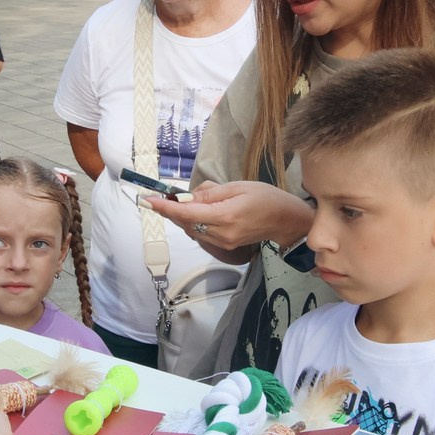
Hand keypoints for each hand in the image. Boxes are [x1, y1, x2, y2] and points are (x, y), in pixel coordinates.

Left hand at [145, 179, 311, 253]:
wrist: (286, 221)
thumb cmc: (266, 198)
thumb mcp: (237, 187)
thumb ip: (210, 193)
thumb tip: (185, 197)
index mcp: (225, 216)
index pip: (187, 213)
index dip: (165, 207)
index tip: (148, 200)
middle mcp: (221, 234)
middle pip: (184, 223)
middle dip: (170, 210)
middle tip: (159, 197)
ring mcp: (222, 243)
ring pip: (190, 229)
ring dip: (180, 216)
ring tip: (183, 201)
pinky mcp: (224, 246)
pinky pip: (200, 233)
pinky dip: (192, 222)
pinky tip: (196, 211)